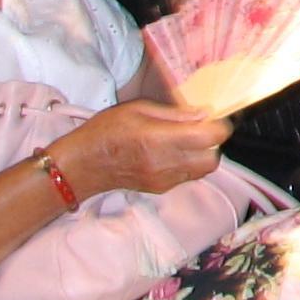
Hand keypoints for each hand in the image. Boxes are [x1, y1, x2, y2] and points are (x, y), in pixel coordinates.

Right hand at [53, 100, 228, 197]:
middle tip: (200, 130)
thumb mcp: (137, 109)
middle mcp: (166, 163)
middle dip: (213, 143)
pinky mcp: (160, 189)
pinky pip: (187, 177)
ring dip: (202, 154)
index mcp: (160, 139)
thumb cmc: (105, 131)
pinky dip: (188, 165)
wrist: (81, 166)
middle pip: (213, 159)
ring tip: (184, 141)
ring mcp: (164, 180)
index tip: (213, 118)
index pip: (210, 138)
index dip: (219, 126)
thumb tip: (204, 114)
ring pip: (203, 170)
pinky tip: (172, 153)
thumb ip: (174, 114)